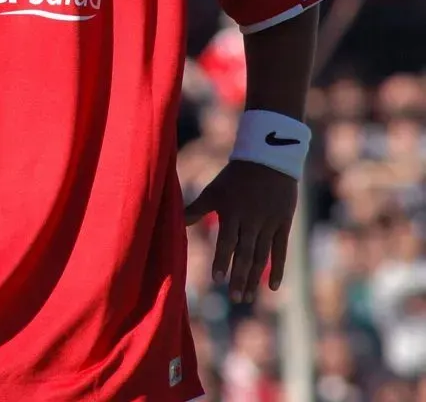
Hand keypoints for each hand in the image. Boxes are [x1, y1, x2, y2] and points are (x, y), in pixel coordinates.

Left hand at [184, 160, 296, 303]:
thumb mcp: (214, 191)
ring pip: (262, 256)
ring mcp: (269, 223)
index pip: (227, 241)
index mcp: (232, 212)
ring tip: (246, 297)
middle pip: (245, 253)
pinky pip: (281, 250)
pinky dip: (278, 269)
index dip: (222, 259)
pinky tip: (273, 287)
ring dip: (254, 278)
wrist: (268, 159)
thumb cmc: (235, 177)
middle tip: (234, 298)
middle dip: (239, 276)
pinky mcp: (283, 224)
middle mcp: (251, 220)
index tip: (217, 279)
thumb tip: (174, 220)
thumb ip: (196, 209)